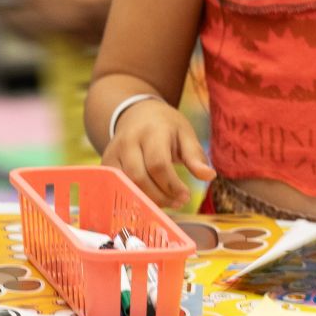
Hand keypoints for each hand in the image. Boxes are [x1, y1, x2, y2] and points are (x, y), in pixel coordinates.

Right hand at [100, 98, 214, 207]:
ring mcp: (113, 151)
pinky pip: (116, 186)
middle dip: (160, 196)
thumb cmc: (166, 126)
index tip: (186, 196)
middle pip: (139, 177)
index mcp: (152, 131)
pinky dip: (132, 197)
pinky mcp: (106, 163)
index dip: (172, 185)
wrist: (138, 113)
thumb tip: (209, 176)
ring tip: (166, 201)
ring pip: (125, 184)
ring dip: (147, 200)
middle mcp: (128, 141)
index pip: (158, 164)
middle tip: (178, 202)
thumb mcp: (185, 134)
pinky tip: (149, 200)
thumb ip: (195, 156)